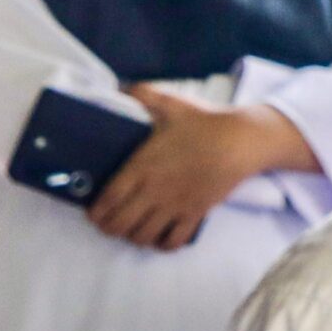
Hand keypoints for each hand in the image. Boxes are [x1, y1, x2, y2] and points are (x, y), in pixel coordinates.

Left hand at [90, 87, 316, 251]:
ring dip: (133, 237)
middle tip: (108, 224)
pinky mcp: (194, 215)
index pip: (109, 198)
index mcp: (142, 166)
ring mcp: (174, 206)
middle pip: (120, 224)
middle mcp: (153, 191)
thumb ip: (142, 95)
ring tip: (131, 230)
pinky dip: (162, 244)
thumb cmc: (203, 122)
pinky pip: (172, 241)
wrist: (239, 141)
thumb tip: (120, 86)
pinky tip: (159, 236)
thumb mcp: (171, 103)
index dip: (96, 211)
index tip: (92, 213)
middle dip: (109, 228)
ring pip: (143, 237)